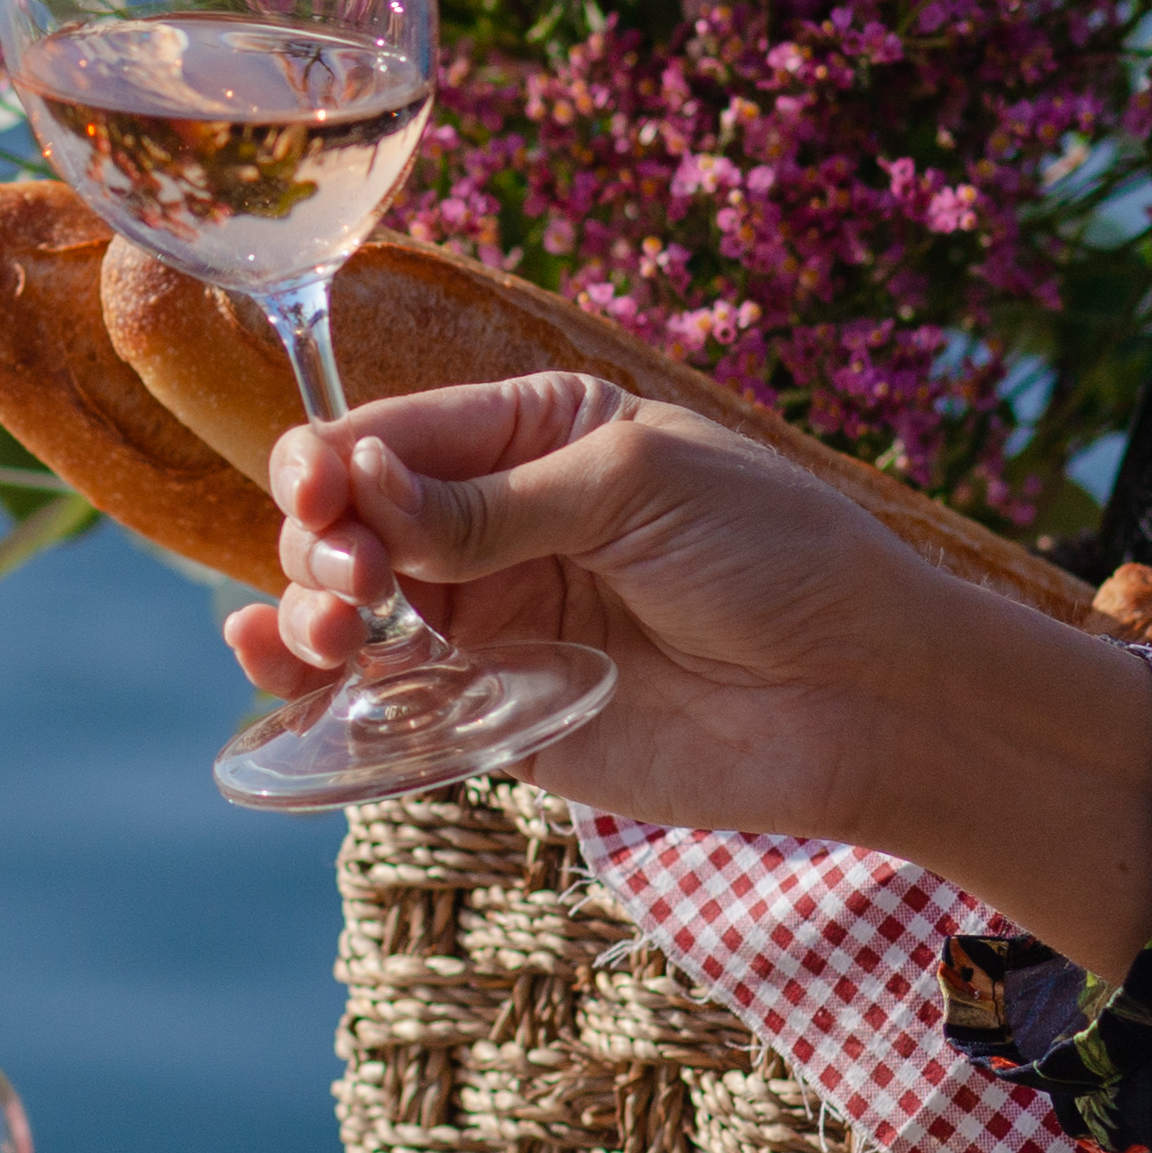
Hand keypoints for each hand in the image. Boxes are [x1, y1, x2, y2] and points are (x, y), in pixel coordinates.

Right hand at [218, 377, 1151, 977]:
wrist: (864, 696)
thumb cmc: (776, 557)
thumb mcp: (633, 487)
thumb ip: (489, 501)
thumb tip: (356, 486)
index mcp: (531, 436)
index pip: (390, 436)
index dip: (332, 464)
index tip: (321, 497)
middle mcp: (494, 526)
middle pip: (349, 526)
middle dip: (322, 546)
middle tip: (352, 586)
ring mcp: (492, 624)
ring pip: (352, 616)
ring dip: (311, 620)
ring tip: (331, 636)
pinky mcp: (498, 716)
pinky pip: (390, 708)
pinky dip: (325, 699)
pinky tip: (287, 682)